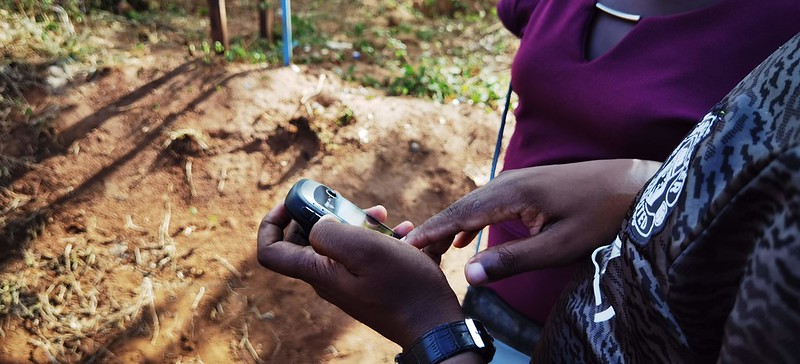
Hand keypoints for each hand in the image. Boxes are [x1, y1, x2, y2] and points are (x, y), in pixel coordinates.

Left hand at [256, 204, 462, 348]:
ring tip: (384, 216)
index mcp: (319, 271)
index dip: (272, 223)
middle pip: (307, 240)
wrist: (435, 325)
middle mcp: (328, 279)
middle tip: (351, 204)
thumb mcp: (366, 249)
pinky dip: (378, 239)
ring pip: (340, 245)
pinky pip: (364, 256)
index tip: (294, 202)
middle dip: (325, 214)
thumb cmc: (404, 287)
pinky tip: (402, 233)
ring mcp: (349, 283)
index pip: (271, 251)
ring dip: (357, 224)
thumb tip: (318, 224)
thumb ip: (331, 232)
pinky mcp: (368, 285)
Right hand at [404, 159, 660, 285]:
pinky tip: (465, 237)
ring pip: (474, 203)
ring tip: (430, 247)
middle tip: (410, 250)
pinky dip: (470, 220)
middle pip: (462, 206)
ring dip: (451, 225)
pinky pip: (488, 202)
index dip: (432, 231)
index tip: (406, 245)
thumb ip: (513, 260)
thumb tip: (468, 273)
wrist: (633, 184)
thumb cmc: (601, 216)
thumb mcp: (560, 246)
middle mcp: (509, 181)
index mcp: (513, 194)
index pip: (461, 214)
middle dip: (435, 228)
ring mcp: (518, 180)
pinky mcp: (527, 185)